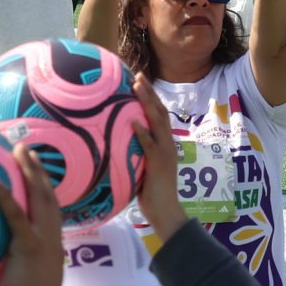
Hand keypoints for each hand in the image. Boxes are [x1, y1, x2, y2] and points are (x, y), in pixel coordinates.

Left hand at [0, 141, 66, 285]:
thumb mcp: (21, 282)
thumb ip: (11, 265)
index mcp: (51, 247)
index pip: (48, 211)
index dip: (42, 187)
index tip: (33, 168)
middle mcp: (52, 240)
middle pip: (48, 196)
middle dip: (37, 170)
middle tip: (25, 148)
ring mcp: (43, 243)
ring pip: (39, 199)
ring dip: (28, 172)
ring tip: (17, 150)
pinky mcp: (29, 249)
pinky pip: (17, 217)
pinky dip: (5, 196)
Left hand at [131, 81, 183, 234]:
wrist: (166, 210)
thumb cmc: (151, 193)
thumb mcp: (144, 167)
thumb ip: (137, 152)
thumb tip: (118, 142)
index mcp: (165, 144)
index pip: (159, 115)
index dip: (151, 97)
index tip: (140, 81)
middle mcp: (167, 144)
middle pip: (160, 111)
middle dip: (149, 92)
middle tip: (138, 74)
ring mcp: (164, 153)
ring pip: (157, 121)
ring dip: (147, 102)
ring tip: (138, 86)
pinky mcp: (158, 164)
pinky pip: (149, 145)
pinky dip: (142, 131)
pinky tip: (133, 120)